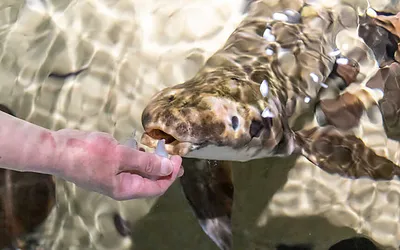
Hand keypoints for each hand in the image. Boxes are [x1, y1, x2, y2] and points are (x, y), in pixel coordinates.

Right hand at [52, 129, 182, 199]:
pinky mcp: (107, 165)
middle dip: (164, 168)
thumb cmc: (86, 154)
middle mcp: (121, 185)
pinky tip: (141, 145)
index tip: (179, 159)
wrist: (56, 149)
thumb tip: (167, 167)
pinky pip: (128, 163)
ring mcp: (113, 175)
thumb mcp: (120, 156)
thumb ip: (145, 162)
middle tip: (176, 156)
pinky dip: (137, 155)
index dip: (170, 175)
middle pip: (149, 180)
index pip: (156, 187)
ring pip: (139, 170)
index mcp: (126, 188)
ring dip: (151, 160)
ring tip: (162, 149)